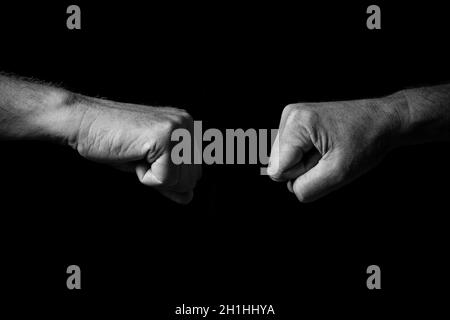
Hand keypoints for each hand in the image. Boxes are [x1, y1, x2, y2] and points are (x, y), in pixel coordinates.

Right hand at [68, 95, 200, 203]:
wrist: (83, 123)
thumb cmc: (113, 141)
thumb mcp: (148, 164)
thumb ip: (171, 180)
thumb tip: (189, 197)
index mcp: (187, 127)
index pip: (194, 174)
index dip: (167, 177)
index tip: (146, 157)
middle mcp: (188, 124)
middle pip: (191, 180)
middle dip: (161, 178)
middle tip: (139, 155)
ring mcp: (179, 129)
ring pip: (181, 182)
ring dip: (152, 177)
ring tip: (136, 153)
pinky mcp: (166, 137)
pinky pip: (165, 179)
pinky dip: (145, 176)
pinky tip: (134, 154)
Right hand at [267, 94, 405, 201]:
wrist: (384, 120)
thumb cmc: (367, 141)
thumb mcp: (338, 173)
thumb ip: (307, 188)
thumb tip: (291, 188)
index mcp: (297, 123)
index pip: (279, 170)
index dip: (304, 174)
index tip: (326, 159)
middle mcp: (289, 116)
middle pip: (278, 164)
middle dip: (304, 167)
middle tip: (330, 154)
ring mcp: (292, 117)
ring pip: (283, 160)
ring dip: (307, 162)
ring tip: (330, 149)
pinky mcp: (297, 122)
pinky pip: (290, 153)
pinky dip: (308, 155)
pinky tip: (326, 145)